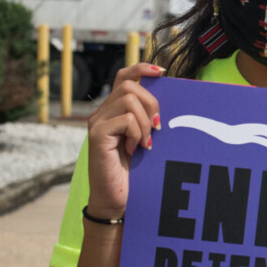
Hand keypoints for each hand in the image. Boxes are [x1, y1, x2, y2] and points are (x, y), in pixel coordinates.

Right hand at [84, 63, 162, 218]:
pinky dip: (136, 132)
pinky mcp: (97, 135)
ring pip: (129, 100)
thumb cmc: (133, 171)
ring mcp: (97, 122)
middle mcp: (102, 112)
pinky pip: (125, 119)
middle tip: (156, 128)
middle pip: (129, 85)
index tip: (162, 72)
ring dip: (144, 121)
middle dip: (151, 103)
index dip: (142, 68)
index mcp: (114, 110)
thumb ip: (148, 119)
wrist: (117, 198)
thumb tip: (168, 100)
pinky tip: (135, 148)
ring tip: (144, 142)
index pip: (124, 76)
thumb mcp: (145, 138)